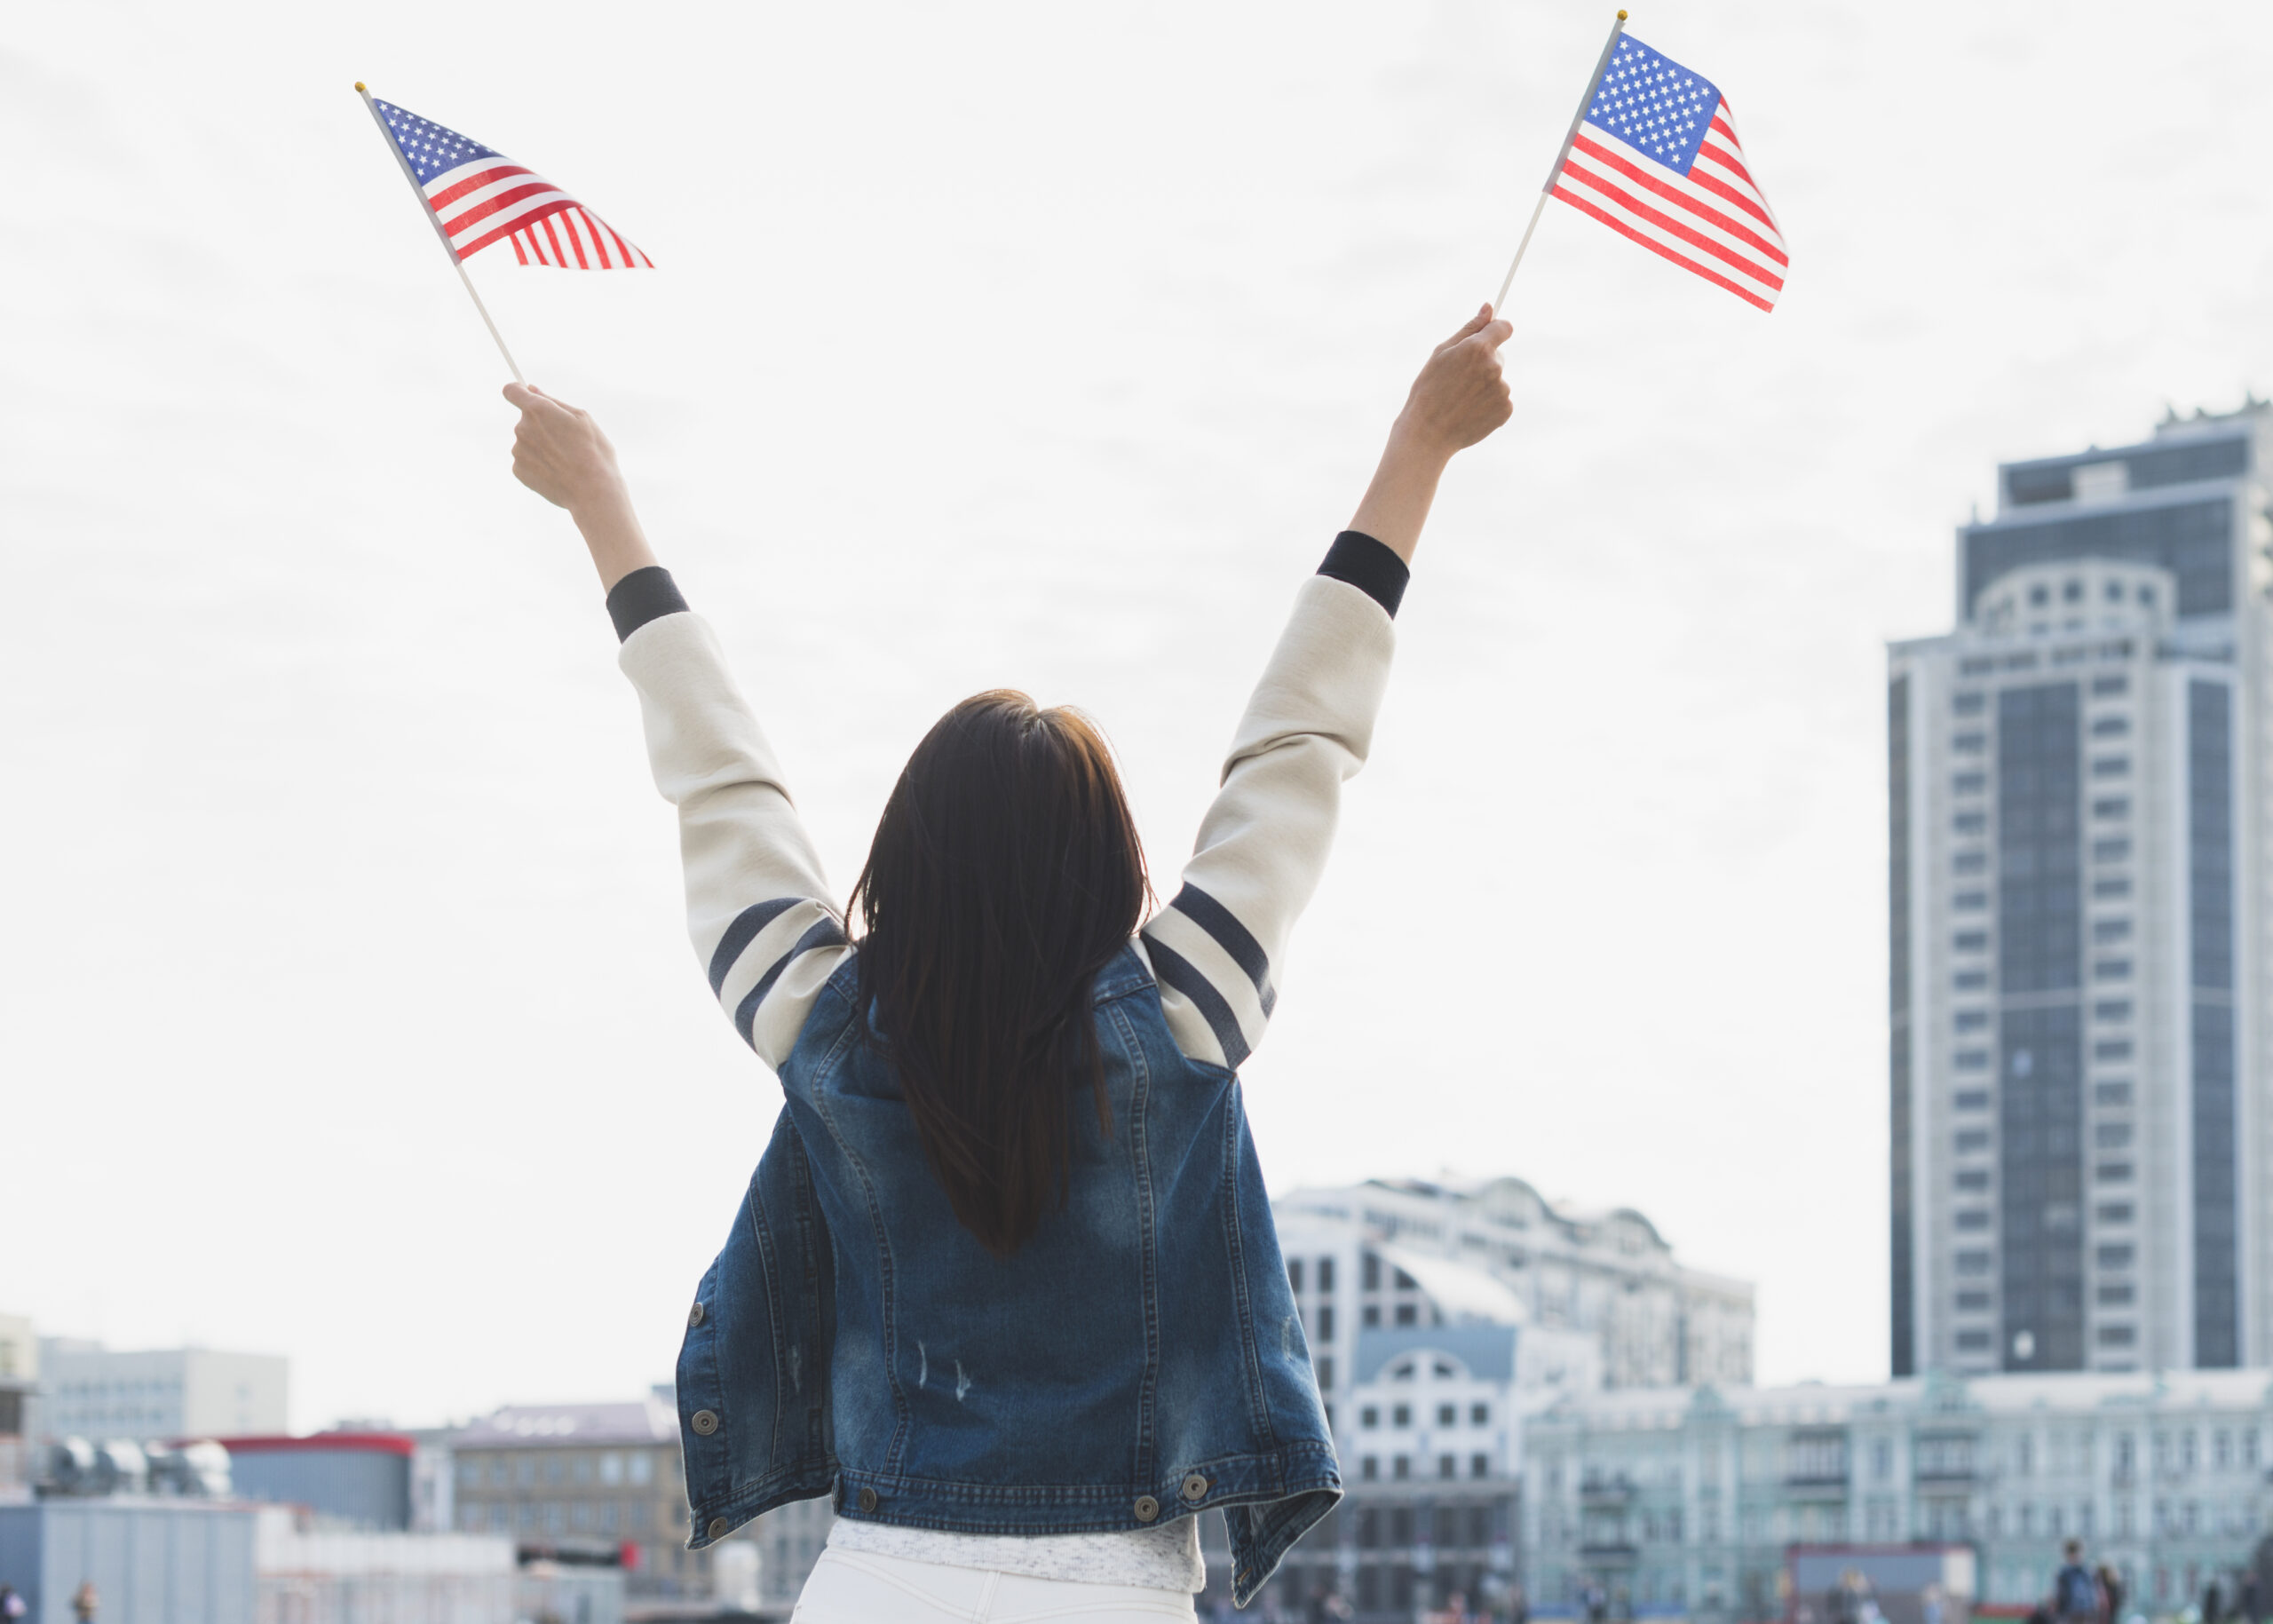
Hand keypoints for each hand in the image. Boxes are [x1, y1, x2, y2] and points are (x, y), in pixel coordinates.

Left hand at [504, 383, 628, 514]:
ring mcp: (518, 450)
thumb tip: (531, 389)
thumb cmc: (594, 452)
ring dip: (541, 447)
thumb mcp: (582, 418)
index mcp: (537, 410)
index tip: (525, 396)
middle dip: (542, 426)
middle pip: (525, 420)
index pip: (511, 391)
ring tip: (564, 460)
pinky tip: (556, 472)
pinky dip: (538, 464)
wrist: (593, 491)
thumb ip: (553, 401)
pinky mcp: (518, 470)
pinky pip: (526, 461)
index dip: (518, 392)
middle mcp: (521, 428)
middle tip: (566, 442)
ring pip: (527, 442)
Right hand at [1393, 305, 1513, 459]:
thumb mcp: (1441, 353)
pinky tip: (1469, 412)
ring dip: (1484, 386)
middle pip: (1498, 356)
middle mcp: (1495, 366)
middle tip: (1458, 381)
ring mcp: (1503, 389)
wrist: (1427, 434)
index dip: (1496, 332)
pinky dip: (1489, 404)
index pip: (1504, 328)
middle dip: (1483, 363)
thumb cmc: (1427, 391)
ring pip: (1497, 380)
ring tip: (1460, 400)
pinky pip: (1500, 400)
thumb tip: (1489, 308)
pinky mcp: (1506, 410)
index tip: (1489, 338)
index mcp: (1478, 348)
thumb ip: (1469, 329)